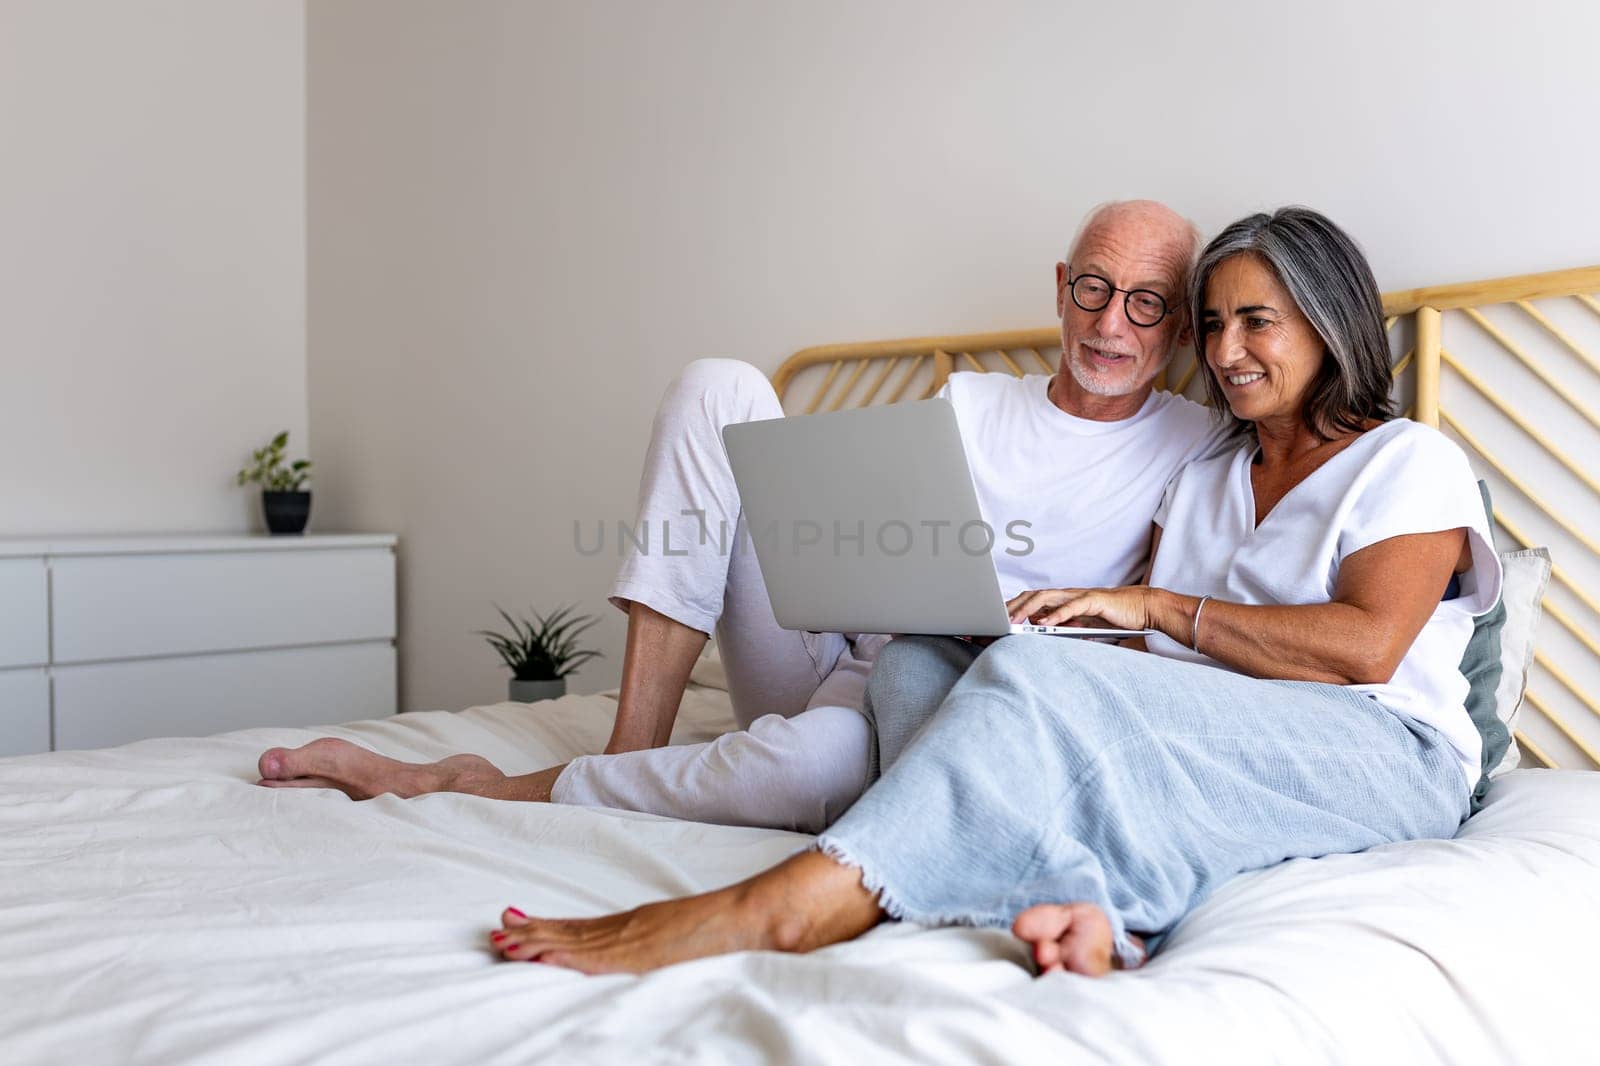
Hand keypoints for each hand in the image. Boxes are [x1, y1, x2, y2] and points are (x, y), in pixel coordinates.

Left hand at [1005, 586, 1153, 630]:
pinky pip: (1073, 606)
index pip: (1030, 601)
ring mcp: (1080, 595)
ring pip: (1046, 597)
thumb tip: (1039, 632)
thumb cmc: (1113, 618)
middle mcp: (1067, 595)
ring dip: (1027, 609)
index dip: (1010, 609)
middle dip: (1011, 608)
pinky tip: (1044, 623)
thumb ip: (1062, 627)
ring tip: (1013, 622)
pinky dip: (1057, 614)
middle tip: (993, 621)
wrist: (1143, 609)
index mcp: (1062, 601)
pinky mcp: (1095, 600)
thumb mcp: (1081, 626)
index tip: (992, 622)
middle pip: (1032, 596)